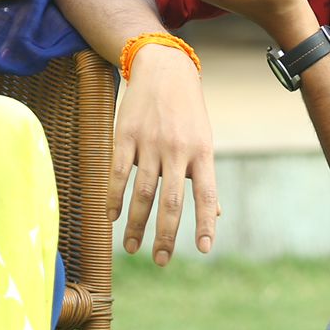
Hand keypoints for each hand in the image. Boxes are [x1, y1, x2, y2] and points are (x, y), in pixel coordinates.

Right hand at [113, 45, 218, 264]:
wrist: (163, 68)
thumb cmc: (188, 110)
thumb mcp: (204, 139)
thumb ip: (205, 177)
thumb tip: (217, 214)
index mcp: (202, 152)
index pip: (206, 195)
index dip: (205, 223)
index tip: (203, 250)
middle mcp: (177, 149)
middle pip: (171, 201)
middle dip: (165, 236)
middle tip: (160, 261)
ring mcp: (150, 143)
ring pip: (142, 193)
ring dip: (136, 225)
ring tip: (131, 248)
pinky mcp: (126, 135)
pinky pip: (118, 173)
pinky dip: (113, 198)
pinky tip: (111, 218)